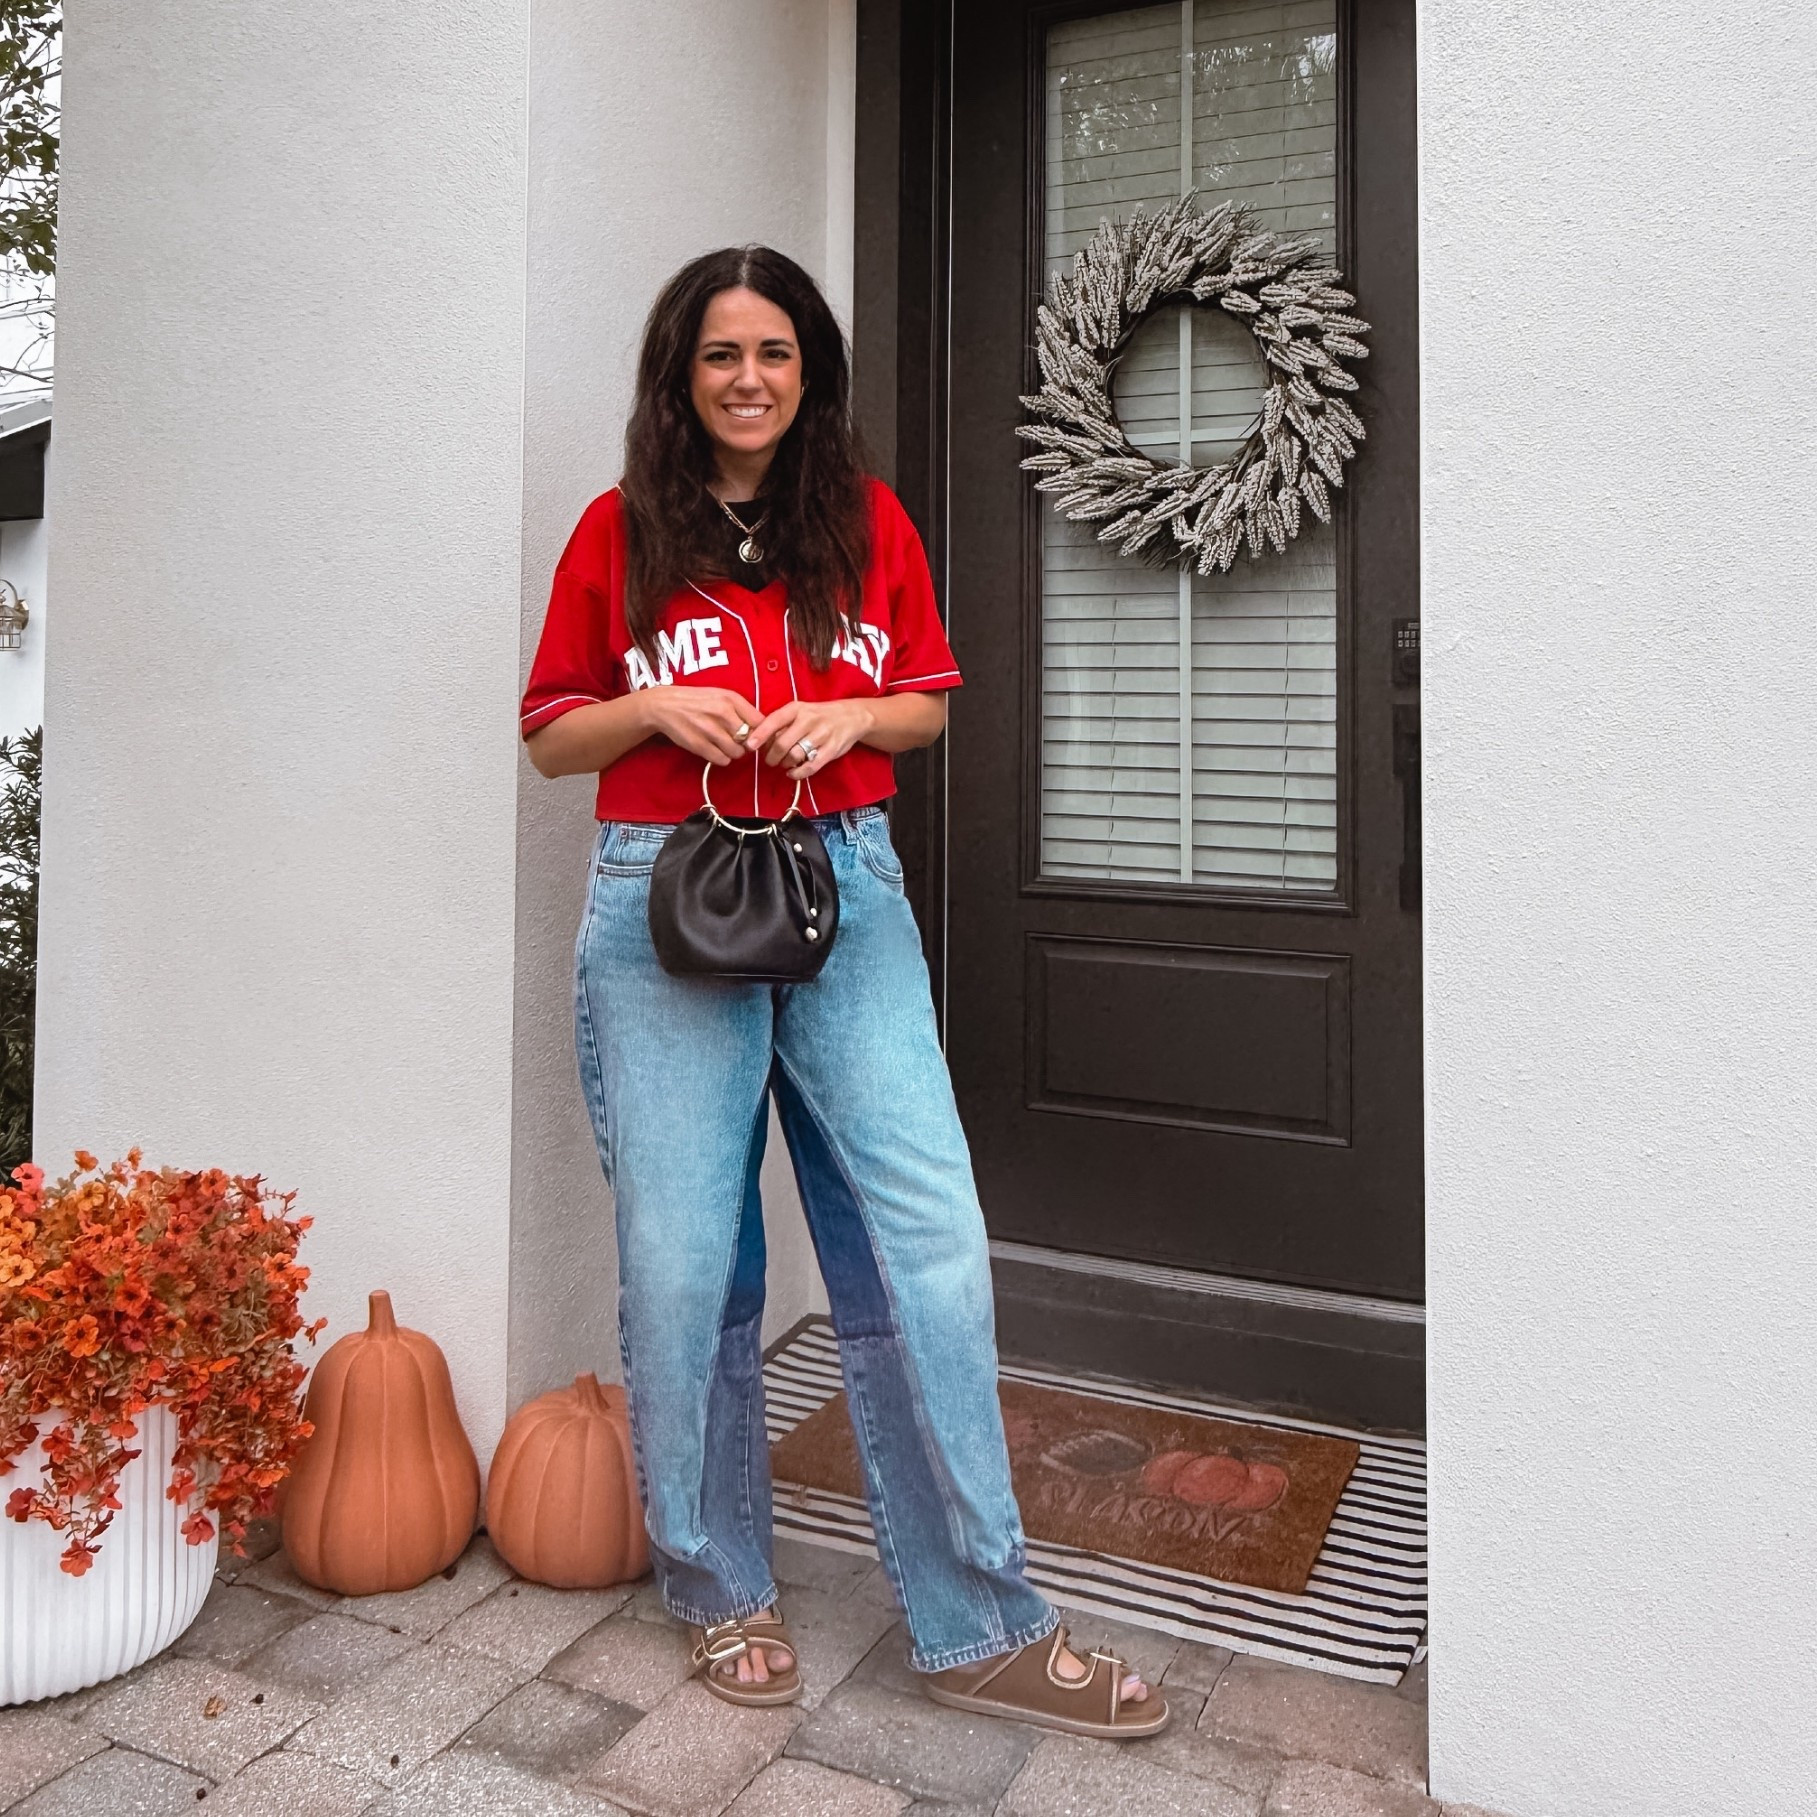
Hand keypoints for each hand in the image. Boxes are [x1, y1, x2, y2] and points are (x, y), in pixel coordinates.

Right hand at [641, 687, 760, 765]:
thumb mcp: (721, 695)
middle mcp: (722, 713)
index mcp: (731, 699)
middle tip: (738, 741)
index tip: (758, 736)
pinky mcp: (699, 745)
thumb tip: (763, 728)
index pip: (760, 722)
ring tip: (725, 745)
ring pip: (737, 753)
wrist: (665, 705)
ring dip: (734, 752)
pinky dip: (722, 758)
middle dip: (746, 744)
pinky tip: (715, 750)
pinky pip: (722, 760)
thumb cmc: (697, 700)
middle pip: (750, 740)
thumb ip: (742, 709)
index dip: (762, 732)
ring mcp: (710, 730)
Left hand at [746, 699, 874, 780]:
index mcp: (797, 709)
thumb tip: (758, 739)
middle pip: (782, 743)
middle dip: (771, 756)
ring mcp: (822, 735)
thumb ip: (781, 723)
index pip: (774, 721)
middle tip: (770, 761)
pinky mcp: (831, 750)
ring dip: (785, 764)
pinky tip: (792, 773)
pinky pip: (810, 766)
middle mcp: (809, 720)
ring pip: (795, 756)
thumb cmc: (818, 715)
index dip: (760, 735)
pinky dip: (798, 773)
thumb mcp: (800, 711)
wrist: (851, 716)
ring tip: (784, 764)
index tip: (749, 746)